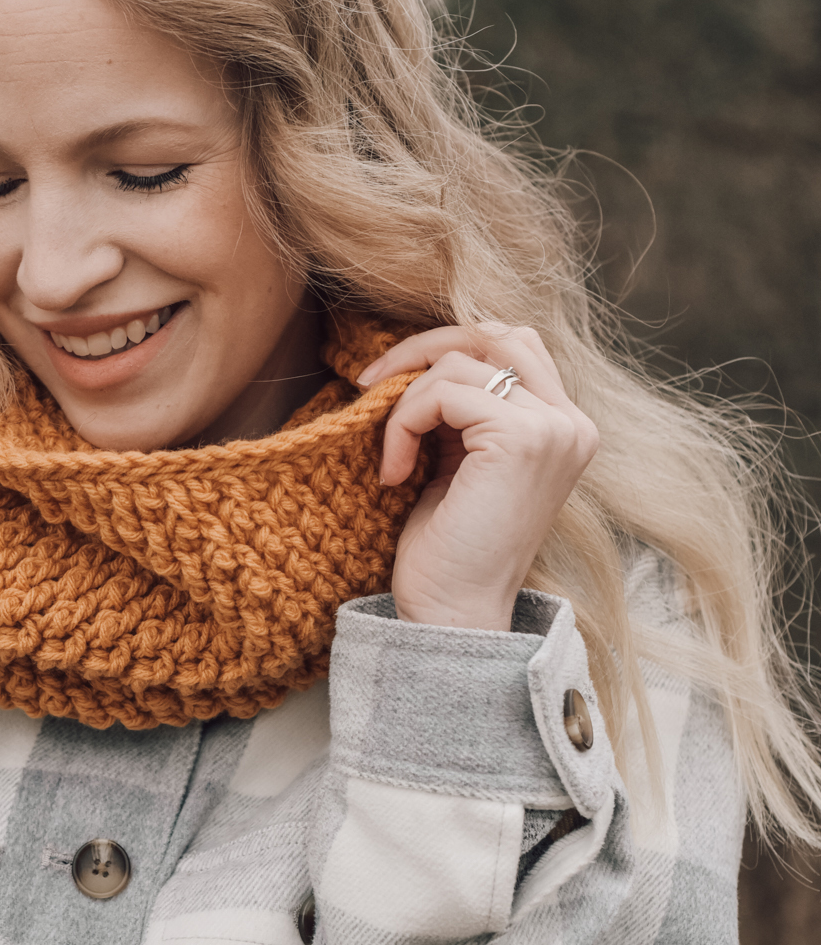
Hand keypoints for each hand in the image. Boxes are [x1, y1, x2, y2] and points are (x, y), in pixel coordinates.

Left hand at [359, 323, 598, 630]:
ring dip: (407, 399)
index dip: (447, 352)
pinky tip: (394, 473)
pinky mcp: (521, 438)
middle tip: (372, 382)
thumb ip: (464, 406)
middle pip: (496, 333)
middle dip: (425, 348)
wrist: (454, 611)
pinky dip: (403, 424)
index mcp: (564, 425)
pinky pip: (442, 394)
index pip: (513, 344)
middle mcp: (572, 422)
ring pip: (461, 362)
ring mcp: (553, 428)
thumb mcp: (461, 458)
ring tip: (392, 454)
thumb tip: (425, 353)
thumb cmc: (450, 545)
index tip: (390, 384)